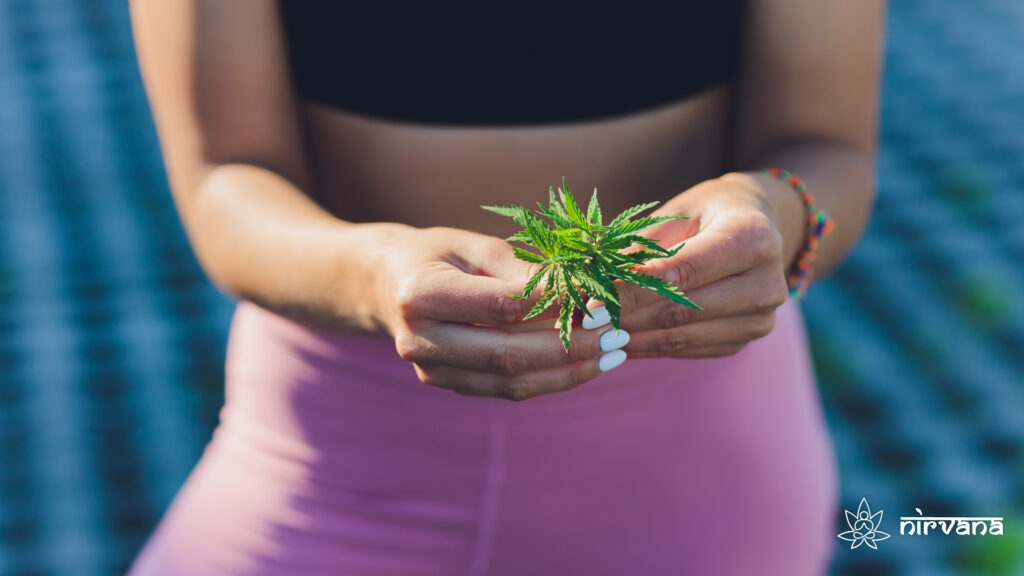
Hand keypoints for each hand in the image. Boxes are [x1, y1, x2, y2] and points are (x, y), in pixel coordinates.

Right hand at [375, 226, 629, 399]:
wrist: (385, 285)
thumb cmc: (436, 254)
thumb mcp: (475, 246)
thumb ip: (522, 270)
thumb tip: (579, 291)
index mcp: (422, 295)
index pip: (503, 307)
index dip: (556, 306)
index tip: (600, 300)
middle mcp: (420, 340)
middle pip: (508, 355)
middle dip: (570, 348)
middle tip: (617, 335)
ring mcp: (430, 371)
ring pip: (511, 382)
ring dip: (568, 372)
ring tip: (613, 354)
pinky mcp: (446, 385)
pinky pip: (506, 390)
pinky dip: (550, 379)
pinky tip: (586, 364)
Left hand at [585, 176, 801, 358]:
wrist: (756, 226)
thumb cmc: (705, 213)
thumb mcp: (674, 215)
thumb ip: (638, 250)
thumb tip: (584, 283)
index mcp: (753, 237)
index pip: (682, 273)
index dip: (631, 292)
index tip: (589, 305)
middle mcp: (768, 283)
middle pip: (681, 310)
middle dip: (624, 319)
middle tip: (580, 325)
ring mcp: (761, 318)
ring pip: (682, 337)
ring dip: (632, 339)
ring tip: (592, 336)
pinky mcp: (746, 341)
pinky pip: (689, 350)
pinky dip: (650, 347)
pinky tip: (619, 341)